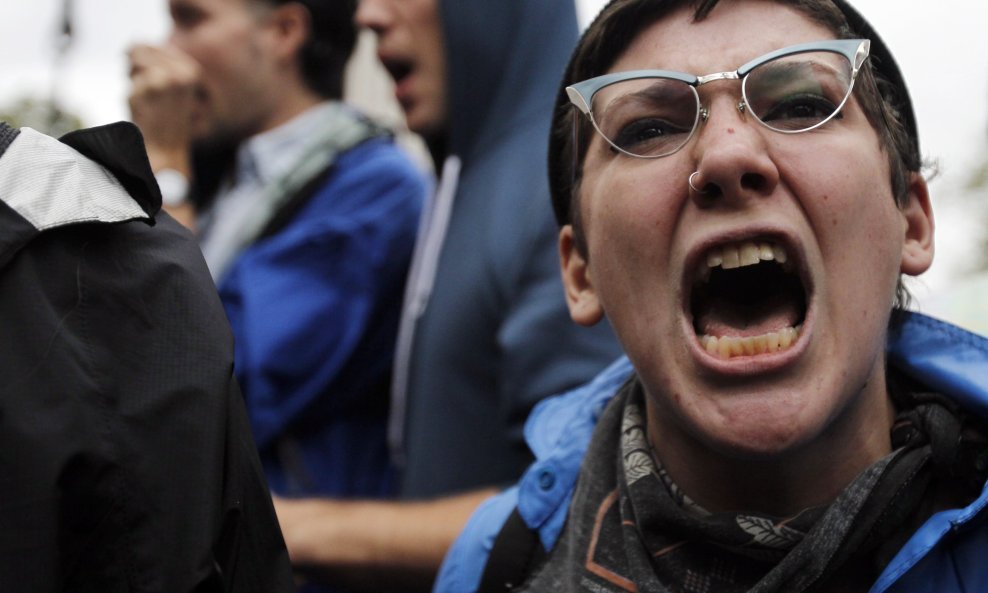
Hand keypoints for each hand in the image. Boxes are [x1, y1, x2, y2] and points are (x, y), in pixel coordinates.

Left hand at [127, 43, 200, 173]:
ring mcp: (164, 81)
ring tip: (149, 105)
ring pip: (132, 67)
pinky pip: (130, 88)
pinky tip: (146, 116)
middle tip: (148, 95)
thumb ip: (156, 64)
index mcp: (192, 71)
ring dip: (135, 85)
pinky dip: (132, 100)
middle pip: (139, 52)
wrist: (168, 153)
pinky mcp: (147, 91)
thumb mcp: (171, 87)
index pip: (155, 47)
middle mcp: (181, 74)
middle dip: (136, 71)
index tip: (149, 82)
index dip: (142, 60)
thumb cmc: (167, 121)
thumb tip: (130, 47)